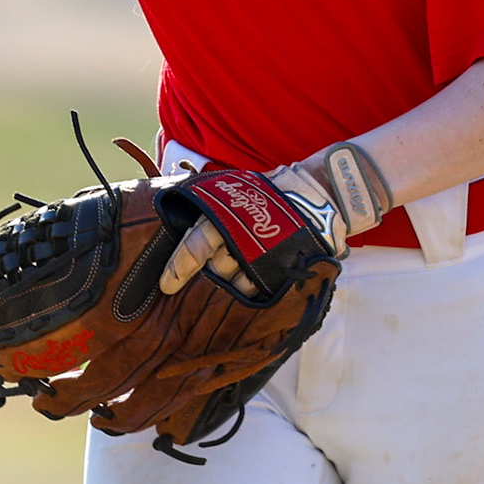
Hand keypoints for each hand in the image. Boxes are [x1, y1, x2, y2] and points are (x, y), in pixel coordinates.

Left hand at [158, 165, 346, 296]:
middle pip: (217, 269)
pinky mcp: (283, 272)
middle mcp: (243, 238)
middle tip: (222, 262)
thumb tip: (176, 218)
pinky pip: (260, 293)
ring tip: (242, 270)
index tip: (166, 286)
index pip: (196, 244)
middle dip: (215, 271)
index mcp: (228, 215)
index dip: (178, 267)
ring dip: (235, 282)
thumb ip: (210, 207)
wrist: (318, 194)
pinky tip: (256, 281)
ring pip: (237, 285)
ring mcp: (265, 258)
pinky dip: (254, 291)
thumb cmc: (270, 192)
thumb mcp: (236, 190)